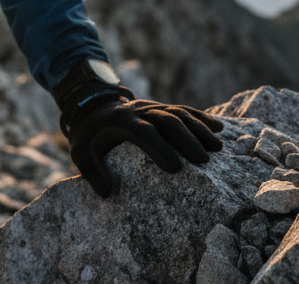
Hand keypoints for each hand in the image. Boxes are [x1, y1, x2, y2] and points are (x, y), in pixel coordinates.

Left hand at [66, 97, 224, 197]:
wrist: (93, 107)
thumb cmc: (89, 136)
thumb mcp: (80, 152)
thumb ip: (91, 172)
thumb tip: (106, 193)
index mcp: (120, 120)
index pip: (143, 132)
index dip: (159, 148)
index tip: (175, 168)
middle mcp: (139, 109)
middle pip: (167, 120)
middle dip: (186, 139)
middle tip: (203, 161)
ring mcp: (152, 106)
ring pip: (179, 113)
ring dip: (199, 129)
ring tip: (216, 149)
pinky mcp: (161, 107)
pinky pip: (184, 109)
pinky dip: (201, 118)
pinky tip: (218, 129)